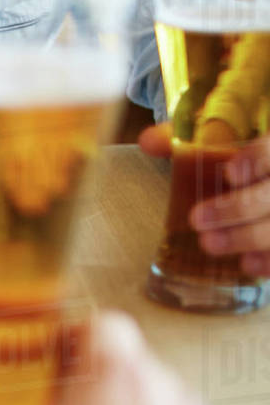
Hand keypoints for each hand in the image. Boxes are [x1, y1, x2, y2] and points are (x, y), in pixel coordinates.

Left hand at [139, 124, 269, 275]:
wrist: (263, 178)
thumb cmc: (241, 162)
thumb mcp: (218, 142)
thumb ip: (184, 139)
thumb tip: (146, 142)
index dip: (256, 160)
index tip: (229, 173)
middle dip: (239, 207)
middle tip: (197, 219)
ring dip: (250, 237)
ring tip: (210, 244)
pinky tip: (248, 265)